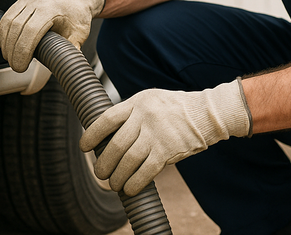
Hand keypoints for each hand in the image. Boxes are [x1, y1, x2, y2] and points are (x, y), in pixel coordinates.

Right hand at [0, 0, 104, 71]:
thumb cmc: (78, 14)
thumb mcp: (80, 33)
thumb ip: (71, 50)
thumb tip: (66, 66)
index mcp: (52, 9)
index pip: (30, 32)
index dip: (22, 52)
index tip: (21, 66)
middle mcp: (37, 1)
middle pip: (16, 28)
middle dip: (12, 51)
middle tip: (15, 65)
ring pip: (8, 22)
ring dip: (5, 43)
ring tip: (10, 57)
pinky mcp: (23, 0)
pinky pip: (7, 17)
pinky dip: (3, 32)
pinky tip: (5, 44)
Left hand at [80, 81, 251, 195]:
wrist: (206, 114)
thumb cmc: (175, 109)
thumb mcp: (151, 101)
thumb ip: (131, 114)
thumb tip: (107, 137)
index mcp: (138, 103)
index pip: (107, 119)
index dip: (92, 135)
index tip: (84, 147)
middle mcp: (145, 118)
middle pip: (115, 145)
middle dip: (104, 163)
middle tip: (101, 173)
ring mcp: (157, 134)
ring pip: (128, 160)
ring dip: (117, 176)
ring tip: (113, 184)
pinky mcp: (168, 151)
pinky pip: (145, 171)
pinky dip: (134, 183)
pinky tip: (129, 188)